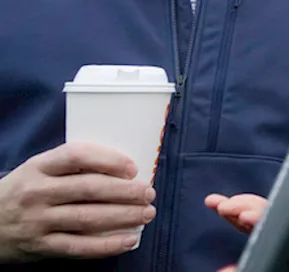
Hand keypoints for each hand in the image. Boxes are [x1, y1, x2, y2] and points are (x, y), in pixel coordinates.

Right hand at [0, 142, 156, 261]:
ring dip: (123, 216)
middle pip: (89, 189)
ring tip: (147, 213)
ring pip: (88, 218)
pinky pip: (79, 247)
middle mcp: (37, 193)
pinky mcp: (40, 246)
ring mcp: (38, 221)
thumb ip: (71, 168)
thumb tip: (123, 171)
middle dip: (125, 192)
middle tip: (149, 193)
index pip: (76, 156)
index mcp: (38, 167)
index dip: (108, 160)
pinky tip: (129, 240)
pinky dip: (107, 246)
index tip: (133, 168)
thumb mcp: (38, 170)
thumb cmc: (24, 191)